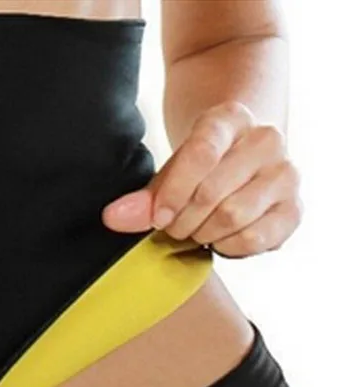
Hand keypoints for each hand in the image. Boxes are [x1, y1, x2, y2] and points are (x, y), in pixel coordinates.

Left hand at [101, 101, 301, 257]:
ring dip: (203, 233)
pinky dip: (228, 247)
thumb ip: (143, 197)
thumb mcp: (169, 172)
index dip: (174, 192)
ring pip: (234, 216)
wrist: (239, 161)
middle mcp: (266, 140)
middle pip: (213, 192)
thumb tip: (113, 218)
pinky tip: (217, 239)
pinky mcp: (294, 208)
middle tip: (171, 229)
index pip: (201, 153)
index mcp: (230, 118)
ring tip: (192, 231)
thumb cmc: (197, 167)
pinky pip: (256, 238)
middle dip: (183, 220)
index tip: (156, 219)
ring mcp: (285, 173)